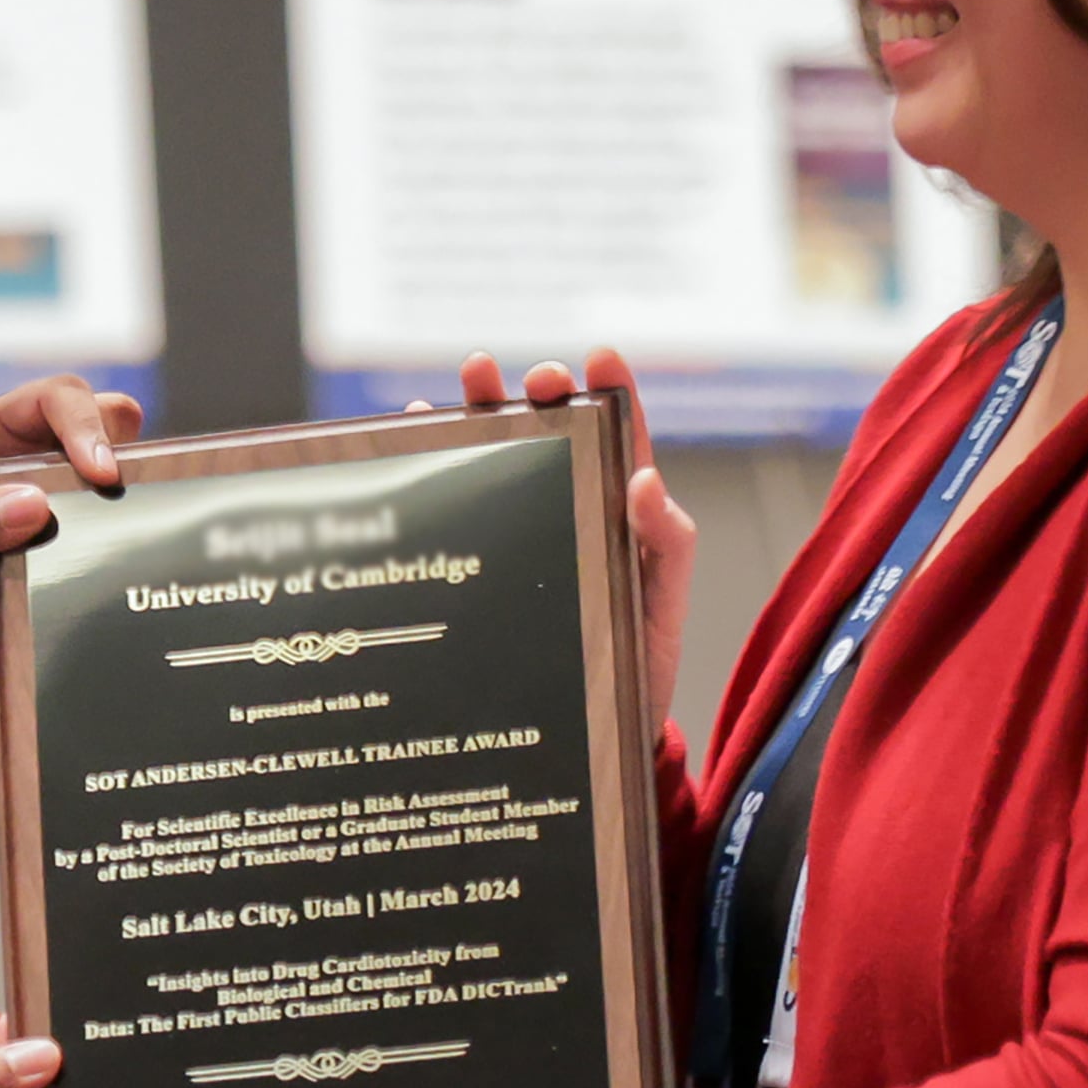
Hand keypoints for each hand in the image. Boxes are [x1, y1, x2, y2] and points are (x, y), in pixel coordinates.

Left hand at [0, 374, 143, 686]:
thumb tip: (32, 503)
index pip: (51, 399)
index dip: (82, 422)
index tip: (99, 472)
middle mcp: (38, 459)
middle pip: (102, 418)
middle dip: (118, 446)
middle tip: (116, 494)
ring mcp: (69, 498)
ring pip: (126, 464)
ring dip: (136, 485)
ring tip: (128, 524)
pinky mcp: (91, 536)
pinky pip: (131, 516)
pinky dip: (141, 525)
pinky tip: (136, 553)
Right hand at [432, 347, 695, 725]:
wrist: (594, 732)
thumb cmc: (639, 665)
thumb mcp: (663, 605)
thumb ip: (666, 543)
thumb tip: (647, 478)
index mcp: (623, 514)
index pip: (621, 437)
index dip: (613, 388)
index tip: (600, 355)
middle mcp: (574, 509)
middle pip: (553, 433)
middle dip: (540, 391)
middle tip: (535, 377)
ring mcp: (529, 530)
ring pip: (502, 455)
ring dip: (486, 409)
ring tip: (473, 378)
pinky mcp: (489, 559)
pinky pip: (463, 500)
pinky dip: (439, 460)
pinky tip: (420, 431)